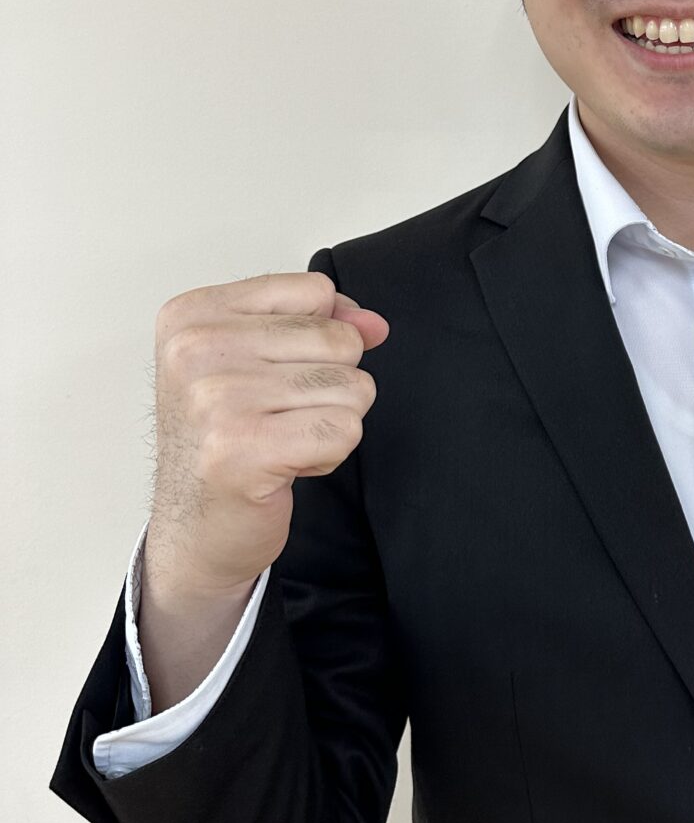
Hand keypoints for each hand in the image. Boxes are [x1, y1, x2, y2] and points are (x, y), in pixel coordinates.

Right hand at [146, 271, 388, 598]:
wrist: (195, 532)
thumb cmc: (226, 443)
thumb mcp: (258, 363)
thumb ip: (318, 327)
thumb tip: (374, 324)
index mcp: (192, 315)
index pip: (314, 290)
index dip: (321, 338)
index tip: (276, 374)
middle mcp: (196, 349)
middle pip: (339, 339)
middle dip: (330, 386)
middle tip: (277, 418)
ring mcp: (216, 399)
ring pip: (350, 386)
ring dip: (330, 422)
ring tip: (280, 441)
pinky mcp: (245, 449)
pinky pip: (345, 429)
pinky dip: (329, 453)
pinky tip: (287, 465)